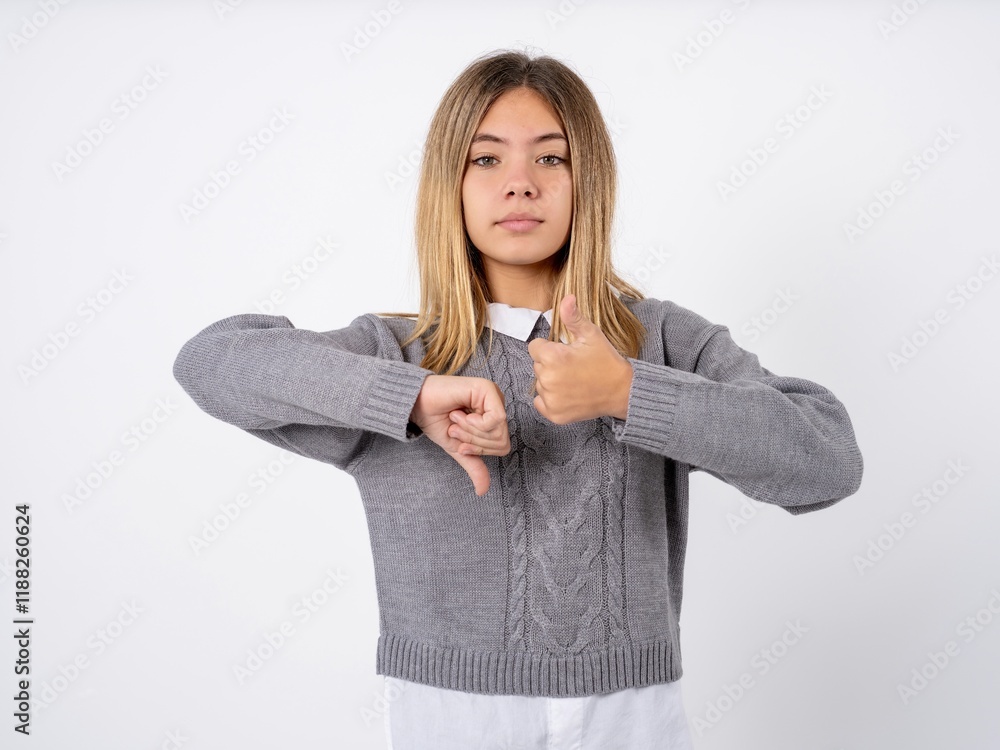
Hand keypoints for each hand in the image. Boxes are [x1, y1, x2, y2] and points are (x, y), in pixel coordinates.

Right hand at [409, 375, 510, 495]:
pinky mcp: (487, 388)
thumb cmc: (436, 421)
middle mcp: (497, 405)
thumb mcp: (458, 448)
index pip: (502, 447)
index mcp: (493, 418)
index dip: (480, 451)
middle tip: (455, 428)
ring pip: (499, 431)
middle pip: (502, 440)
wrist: (416, 405)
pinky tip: (460, 412)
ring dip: (470, 431)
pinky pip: (495, 418)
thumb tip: (483, 491)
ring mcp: (494, 395)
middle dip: (474, 441)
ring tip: (455, 418)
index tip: (460, 443)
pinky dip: (474, 423)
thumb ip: (474, 465)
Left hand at [527, 294, 633, 423]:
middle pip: (537, 365)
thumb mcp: (591, 335)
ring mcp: (550, 399)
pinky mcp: (554, 414)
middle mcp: (547, 379)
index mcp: (553, 357)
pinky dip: (551, 399)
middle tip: (573, 367)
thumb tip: (566, 298)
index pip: (535, 347)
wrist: (622, 391)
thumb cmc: (607, 361)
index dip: (550, 347)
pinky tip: (568, 394)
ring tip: (573, 380)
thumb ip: (573, 317)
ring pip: (540, 384)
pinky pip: (541, 402)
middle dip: (551, 364)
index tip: (565, 352)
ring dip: (551, 381)